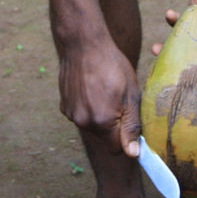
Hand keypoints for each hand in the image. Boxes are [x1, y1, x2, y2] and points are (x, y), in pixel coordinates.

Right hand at [58, 37, 140, 157]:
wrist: (84, 43)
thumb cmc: (112, 65)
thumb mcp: (131, 93)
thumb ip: (131, 126)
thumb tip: (133, 154)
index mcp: (102, 121)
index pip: (117, 149)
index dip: (127, 138)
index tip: (130, 121)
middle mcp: (83, 122)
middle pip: (104, 138)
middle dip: (113, 126)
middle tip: (119, 100)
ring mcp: (71, 114)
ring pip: (92, 126)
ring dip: (100, 116)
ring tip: (104, 91)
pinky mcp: (63, 106)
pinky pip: (80, 115)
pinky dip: (87, 107)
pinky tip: (91, 88)